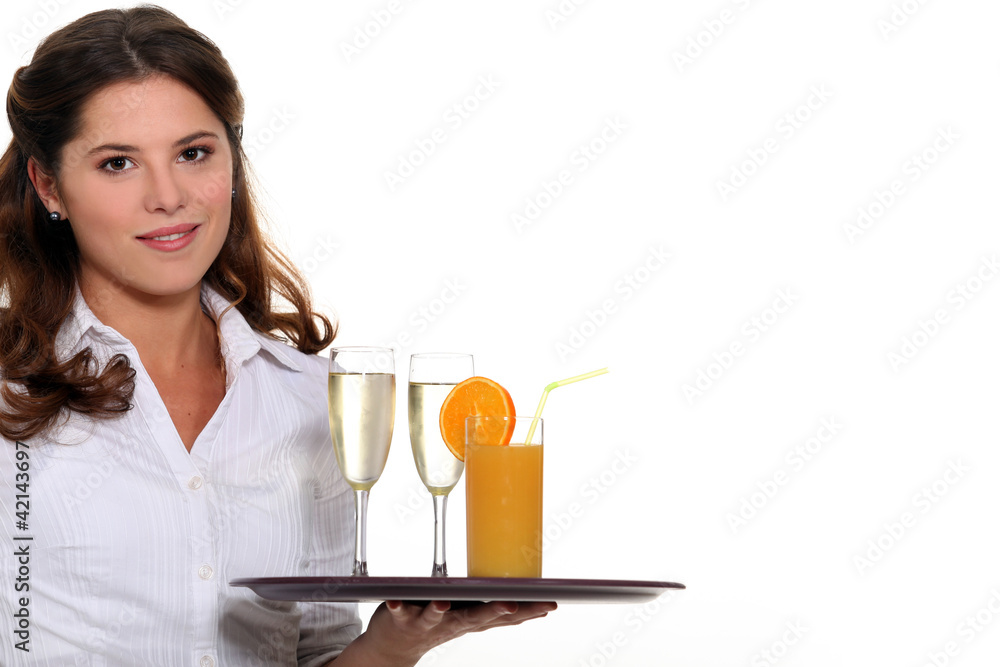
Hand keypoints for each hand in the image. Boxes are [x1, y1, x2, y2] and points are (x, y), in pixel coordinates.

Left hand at [332, 599, 556, 665]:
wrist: (395, 648)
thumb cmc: (436, 624)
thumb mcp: (468, 618)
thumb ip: (492, 611)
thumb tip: (526, 604)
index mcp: (470, 619)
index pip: (503, 617)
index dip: (526, 612)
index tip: (548, 605)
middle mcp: (451, 623)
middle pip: (474, 618)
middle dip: (493, 611)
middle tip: (511, 605)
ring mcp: (426, 622)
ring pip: (435, 616)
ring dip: (439, 610)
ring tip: (444, 602)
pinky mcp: (401, 617)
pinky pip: (398, 610)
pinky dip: (395, 606)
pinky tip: (394, 601)